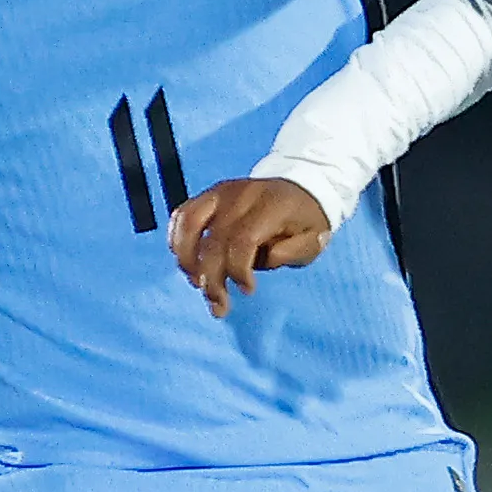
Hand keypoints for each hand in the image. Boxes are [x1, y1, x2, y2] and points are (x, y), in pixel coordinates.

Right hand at [169, 176, 333, 317]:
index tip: (247, 290)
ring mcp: (221, 192)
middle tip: (219, 304)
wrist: (299, 187)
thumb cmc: (305, 221)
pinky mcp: (209, 194)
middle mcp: (241, 196)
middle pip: (213, 239)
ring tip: (197, 284)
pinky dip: (177, 239)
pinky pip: (183, 214)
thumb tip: (269, 259)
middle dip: (212, 278)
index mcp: (270, 206)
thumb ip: (295, 252)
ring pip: (189, 224)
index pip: (243, 240)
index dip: (239, 270)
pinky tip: (186, 263)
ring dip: (187, 259)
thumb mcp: (314, 239)